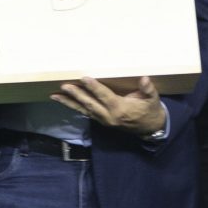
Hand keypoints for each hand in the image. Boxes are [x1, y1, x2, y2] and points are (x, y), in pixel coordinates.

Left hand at [51, 75, 166, 136]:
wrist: (150, 128)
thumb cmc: (150, 110)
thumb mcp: (152, 99)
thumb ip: (148, 89)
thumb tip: (144, 79)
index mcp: (120, 108)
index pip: (104, 96)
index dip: (94, 87)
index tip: (84, 78)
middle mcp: (108, 116)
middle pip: (89, 104)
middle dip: (76, 95)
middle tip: (64, 86)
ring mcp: (104, 120)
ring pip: (84, 110)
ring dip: (69, 103)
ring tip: (55, 96)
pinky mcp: (102, 121)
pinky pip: (86, 113)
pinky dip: (75, 107)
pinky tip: (66, 101)